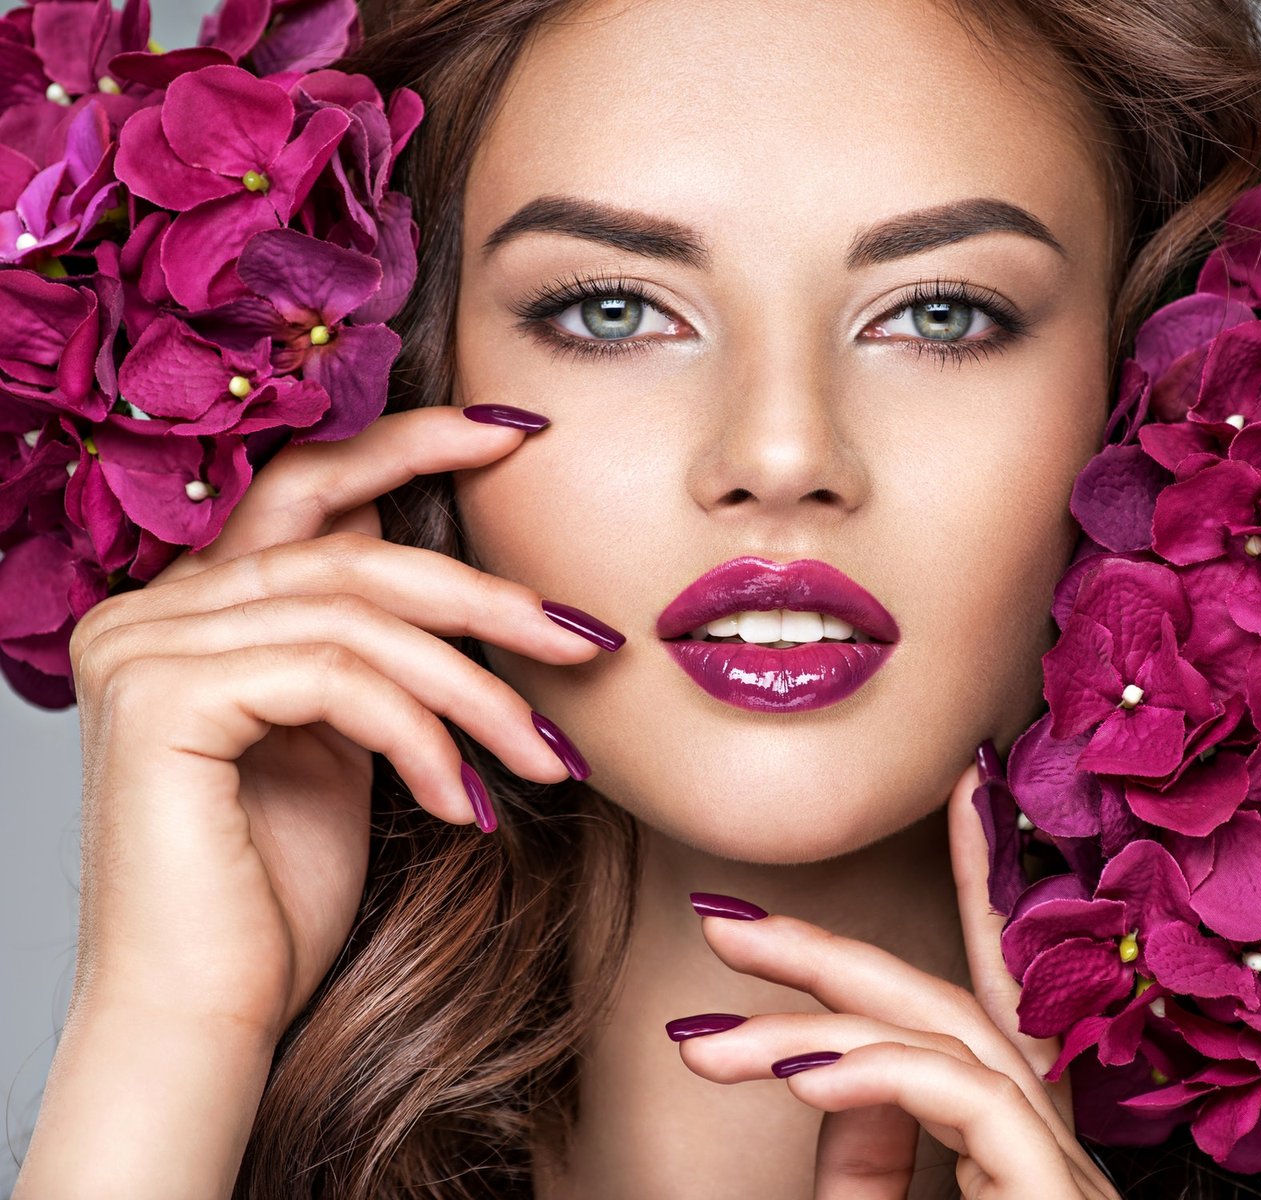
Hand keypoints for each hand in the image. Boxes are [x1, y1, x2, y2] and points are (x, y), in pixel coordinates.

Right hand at [62, 405, 616, 1043]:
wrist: (206, 1013)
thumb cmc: (279, 892)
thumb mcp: (345, 742)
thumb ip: (368, 650)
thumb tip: (461, 581)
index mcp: (192, 608)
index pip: (308, 487)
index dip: (411, 444)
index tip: (516, 433)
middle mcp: (150, 611)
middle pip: (352, 554)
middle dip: (486, 596)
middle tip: (584, 640)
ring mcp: (143, 648)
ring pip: (360, 620)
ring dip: (476, 691)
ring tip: (545, 760)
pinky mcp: (161, 700)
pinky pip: (338, 678)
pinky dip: (422, 736)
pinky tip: (463, 806)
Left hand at [671, 755, 1120, 1198]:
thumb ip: (869, 1159)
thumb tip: (836, 1070)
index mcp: (1020, 1142)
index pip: (991, 1002)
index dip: (978, 888)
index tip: (959, 793)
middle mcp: (1051, 1141)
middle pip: (950, 1007)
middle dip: (833, 954)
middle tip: (722, 920)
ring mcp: (1064, 1170)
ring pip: (947, 1042)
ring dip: (819, 1026)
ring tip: (706, 1046)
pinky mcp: (1057, 1196)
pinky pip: (969, 1095)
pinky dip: (880, 1072)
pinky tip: (803, 1075)